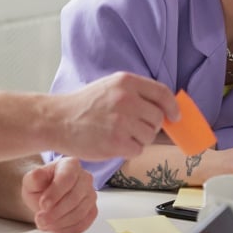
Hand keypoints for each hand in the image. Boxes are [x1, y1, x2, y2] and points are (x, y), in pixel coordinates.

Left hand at [22, 157, 99, 232]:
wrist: (45, 198)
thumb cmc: (41, 187)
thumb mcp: (31, 181)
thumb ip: (34, 178)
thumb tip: (38, 175)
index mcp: (71, 165)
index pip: (67, 177)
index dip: (56, 193)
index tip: (43, 205)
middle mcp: (85, 178)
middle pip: (75, 197)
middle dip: (56, 212)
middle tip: (40, 219)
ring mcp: (91, 195)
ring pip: (80, 212)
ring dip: (60, 222)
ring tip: (44, 224)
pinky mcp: (92, 211)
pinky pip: (84, 223)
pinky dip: (68, 229)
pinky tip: (56, 228)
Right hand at [54, 72, 178, 160]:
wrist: (57, 120)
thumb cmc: (84, 105)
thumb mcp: (110, 87)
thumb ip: (136, 94)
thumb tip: (166, 109)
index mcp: (127, 82)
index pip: (162, 93)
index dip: (172, 107)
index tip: (175, 116)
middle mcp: (126, 99)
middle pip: (158, 118)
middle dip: (149, 126)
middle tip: (132, 127)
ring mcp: (122, 121)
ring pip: (149, 136)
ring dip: (138, 139)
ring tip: (118, 134)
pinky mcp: (116, 141)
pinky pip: (138, 149)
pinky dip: (128, 150)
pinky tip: (113, 143)